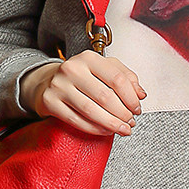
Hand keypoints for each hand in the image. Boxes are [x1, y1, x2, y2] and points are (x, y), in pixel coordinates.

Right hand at [19, 52, 146, 137]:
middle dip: (122, 113)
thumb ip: (126, 77)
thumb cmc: (81, 76)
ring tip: (122, 129)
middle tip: (131, 122)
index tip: (137, 108)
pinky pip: (76, 120)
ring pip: (91, 111)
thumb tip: (141, 94)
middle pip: (105, 96)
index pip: (117, 78)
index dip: (131, 97)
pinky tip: (105, 131)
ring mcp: (59, 85)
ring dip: (111, 124)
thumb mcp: (104, 69)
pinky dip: (94, 129)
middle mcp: (72, 69)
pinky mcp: (50, 102)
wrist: (48, 81)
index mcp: (89, 58)